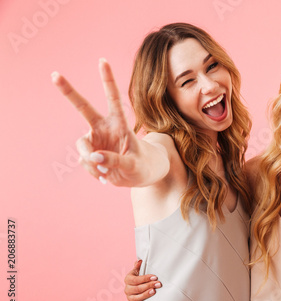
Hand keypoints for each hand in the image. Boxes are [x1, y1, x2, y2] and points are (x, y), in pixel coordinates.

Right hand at [52, 58, 141, 186]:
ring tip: (106, 171)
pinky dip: (94, 172)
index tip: (102, 61)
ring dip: (91, 162)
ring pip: (82, 149)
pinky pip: (85, 163)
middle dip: (68, 91)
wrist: (138, 175)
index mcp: (119, 123)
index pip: (113, 99)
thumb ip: (116, 160)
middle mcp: (103, 128)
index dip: (107, 80)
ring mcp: (94, 140)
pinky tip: (105, 174)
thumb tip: (94, 157)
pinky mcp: (88, 153)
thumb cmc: (141, 166)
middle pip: (83, 108)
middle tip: (54, 75)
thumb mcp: (134, 166)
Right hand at [124, 260, 161, 300]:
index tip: (155, 277)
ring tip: (153, 292)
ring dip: (145, 295)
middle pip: (137, 288)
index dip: (146, 278)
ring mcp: (129, 297)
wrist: (137, 287)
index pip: (136, 279)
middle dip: (149, 285)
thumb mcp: (138, 271)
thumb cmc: (139, 278)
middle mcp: (127, 289)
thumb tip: (139, 261)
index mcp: (128, 279)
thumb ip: (138, 266)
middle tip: (158, 284)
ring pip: (135, 298)